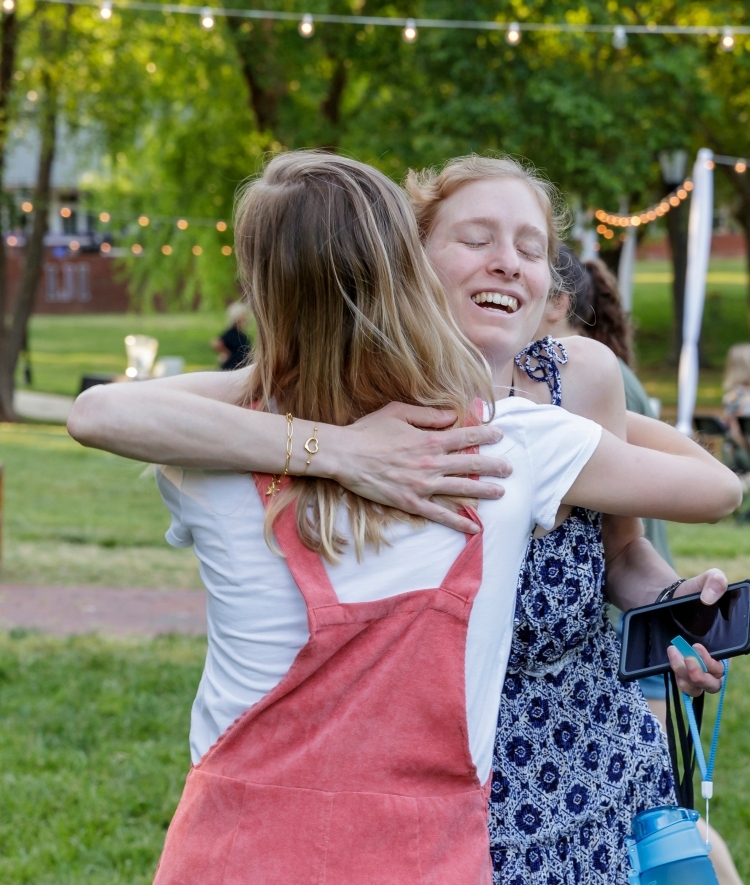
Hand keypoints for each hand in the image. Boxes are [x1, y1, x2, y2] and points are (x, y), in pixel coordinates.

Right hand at [332, 402, 511, 533]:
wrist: (346, 455)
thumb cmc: (368, 431)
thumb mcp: (398, 412)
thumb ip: (427, 415)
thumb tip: (452, 417)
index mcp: (429, 439)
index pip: (465, 436)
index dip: (485, 434)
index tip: (498, 435)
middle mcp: (431, 463)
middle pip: (471, 463)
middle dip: (493, 465)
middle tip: (509, 467)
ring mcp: (423, 485)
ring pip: (461, 488)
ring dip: (484, 491)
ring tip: (502, 492)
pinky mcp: (411, 502)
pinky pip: (440, 515)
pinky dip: (459, 522)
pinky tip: (474, 528)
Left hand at [666, 569, 727, 695]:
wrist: (664, 600)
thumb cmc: (690, 594)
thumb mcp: (704, 581)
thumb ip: (715, 580)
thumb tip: (710, 597)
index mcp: (724, 644)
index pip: (725, 666)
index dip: (713, 664)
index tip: (698, 647)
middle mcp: (711, 659)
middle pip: (714, 682)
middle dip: (700, 675)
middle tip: (686, 655)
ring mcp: (695, 666)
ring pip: (698, 688)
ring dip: (686, 678)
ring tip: (674, 654)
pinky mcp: (680, 668)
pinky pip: (686, 687)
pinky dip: (680, 681)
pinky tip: (671, 662)